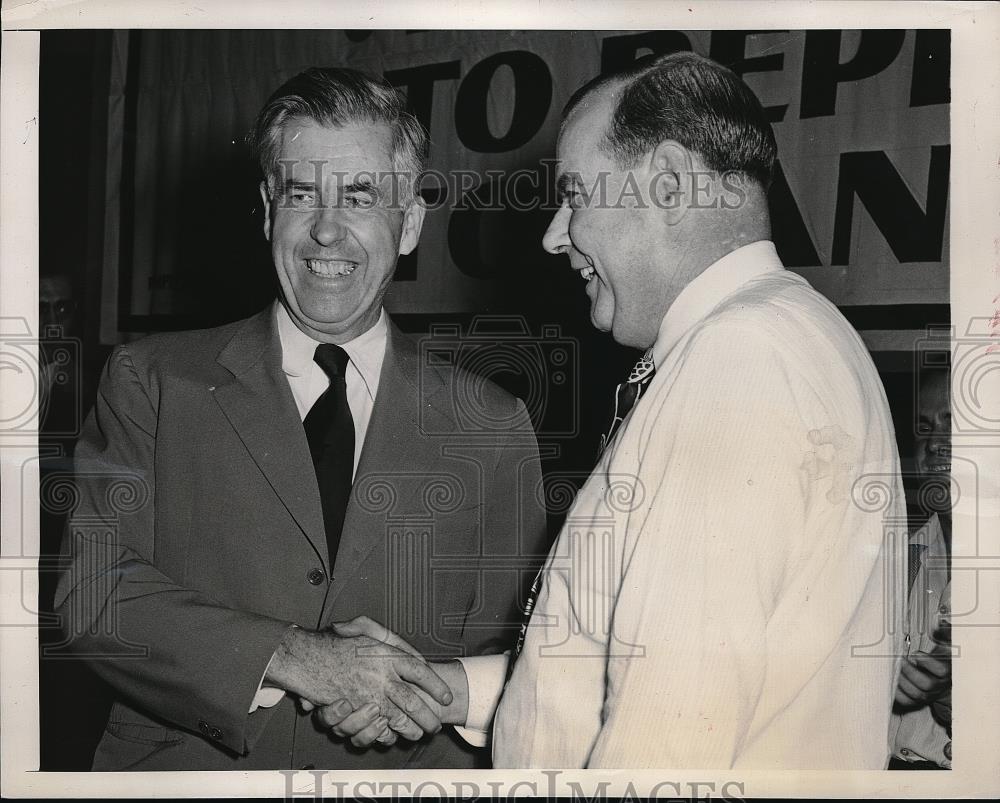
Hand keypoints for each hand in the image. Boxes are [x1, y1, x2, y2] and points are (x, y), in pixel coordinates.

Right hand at [265, 618, 452, 745]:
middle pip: (414, 700)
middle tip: (435, 724)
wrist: (305, 656)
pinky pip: (375, 728)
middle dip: (428, 716)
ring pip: (398, 718)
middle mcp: (381, 676)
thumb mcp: (365, 628)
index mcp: (387, 655)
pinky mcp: (355, 711)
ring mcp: (368, 695)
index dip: (436, 685)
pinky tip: (393, 734)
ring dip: (411, 728)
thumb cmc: (337, 642)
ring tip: (420, 732)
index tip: (447, 697)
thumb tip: (414, 656)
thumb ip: (390, 638)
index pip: (420, 670)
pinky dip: (386, 734)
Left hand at [894, 622, 950, 708]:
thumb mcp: (947, 644)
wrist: (943, 677)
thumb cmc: (942, 658)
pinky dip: (897, 694)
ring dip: (902, 681)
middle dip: (910, 672)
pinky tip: (892, 682)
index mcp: (947, 670)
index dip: (927, 662)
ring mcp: (930, 694)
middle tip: (900, 661)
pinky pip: (908, 702)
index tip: (916, 654)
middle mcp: (940, 685)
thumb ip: (945, 633)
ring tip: (894, 670)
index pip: (942, 670)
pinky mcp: (920, 701)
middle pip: (927, 684)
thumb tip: (940, 624)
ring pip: (916, 694)